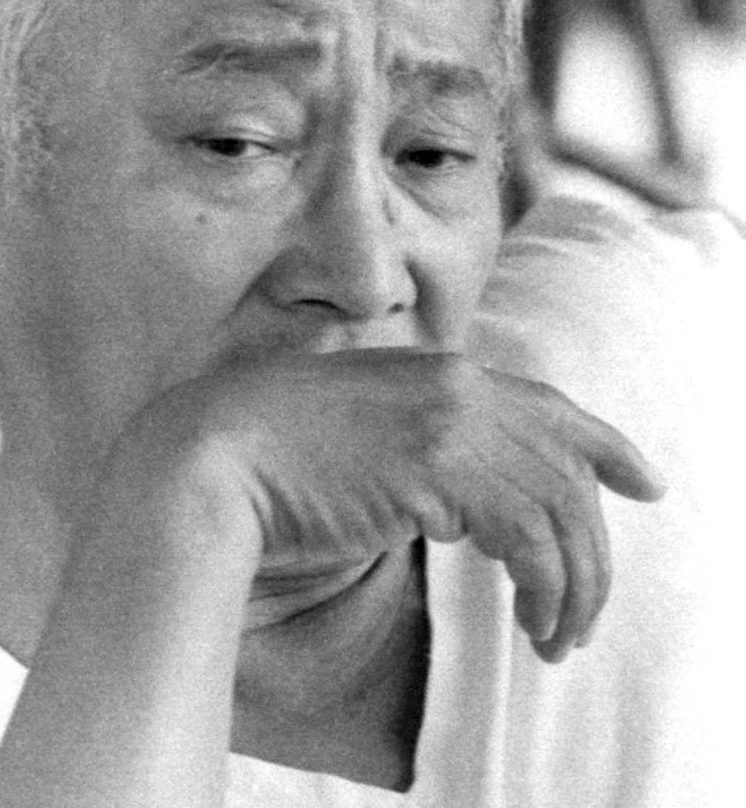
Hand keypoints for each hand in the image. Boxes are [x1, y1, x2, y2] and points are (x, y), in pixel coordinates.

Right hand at [116, 349, 662, 662]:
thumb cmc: (274, 451)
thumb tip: (466, 500)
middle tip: (588, 608)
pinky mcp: (438, 470)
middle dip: (594, 546)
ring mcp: (451, 422)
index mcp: (442, 374)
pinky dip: (544, 587)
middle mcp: (460, 388)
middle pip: (567, 466)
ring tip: (557, 637)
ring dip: (573, 583)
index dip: (606, 445)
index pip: (551, 407)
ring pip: (558, 506)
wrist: (210, 450)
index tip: (643, 482)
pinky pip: (529, 536)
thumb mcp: (365, 431)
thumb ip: (424, 447)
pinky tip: (531, 624)